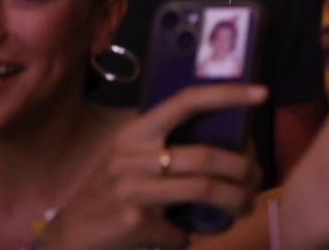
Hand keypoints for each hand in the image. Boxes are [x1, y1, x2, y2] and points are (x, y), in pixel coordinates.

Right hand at [41, 82, 265, 249]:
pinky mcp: (130, 222)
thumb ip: (167, 147)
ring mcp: (129, 189)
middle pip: (205, 155)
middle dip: (243, 168)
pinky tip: (185, 237)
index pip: (185, 101)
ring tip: (244, 207)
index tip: (262, 93)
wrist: (66, 239)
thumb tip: (231, 142)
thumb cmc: (109, 193)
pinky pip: (179, 228)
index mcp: (135, 133)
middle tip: (257, 181)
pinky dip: (189, 235)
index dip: (227, 94)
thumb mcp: (130, 160)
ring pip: (202, 189)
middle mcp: (130, 156)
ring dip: (233, 200)